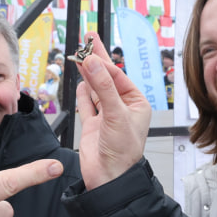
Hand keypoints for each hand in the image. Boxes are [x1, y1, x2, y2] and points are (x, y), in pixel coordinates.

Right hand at [75, 33, 151, 188]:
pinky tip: (81, 80)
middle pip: (107, 78)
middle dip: (97, 59)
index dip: (103, 61)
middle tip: (88, 39)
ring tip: (80, 55)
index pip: (118, 76)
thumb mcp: (116, 115)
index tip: (90, 48)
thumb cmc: (123, 152)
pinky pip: (86, 104)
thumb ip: (103, 87)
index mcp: (136, 103)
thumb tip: (92, 63)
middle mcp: (122, 108)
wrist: (108, 178)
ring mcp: (106, 116)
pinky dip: (83, 92)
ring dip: (88, 73)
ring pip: (95, 88)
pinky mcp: (92, 125)